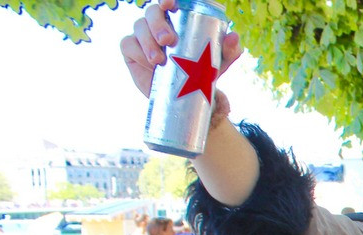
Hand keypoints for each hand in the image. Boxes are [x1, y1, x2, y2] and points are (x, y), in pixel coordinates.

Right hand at [120, 0, 242, 96]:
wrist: (185, 97)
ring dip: (147, 41)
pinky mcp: (132, 50)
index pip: (169, 2)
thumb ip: (228, 49)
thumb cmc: (202, 71)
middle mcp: (158, 23)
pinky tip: (149, 63)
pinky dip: (138, 52)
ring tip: (159, 60)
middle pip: (152, 12)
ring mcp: (143, 35)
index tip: (170, 4)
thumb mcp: (218, 62)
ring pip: (139, 26)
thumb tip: (233, 36)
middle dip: (158, 23)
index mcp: (178, 19)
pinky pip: (128, 44)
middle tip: (168, 40)